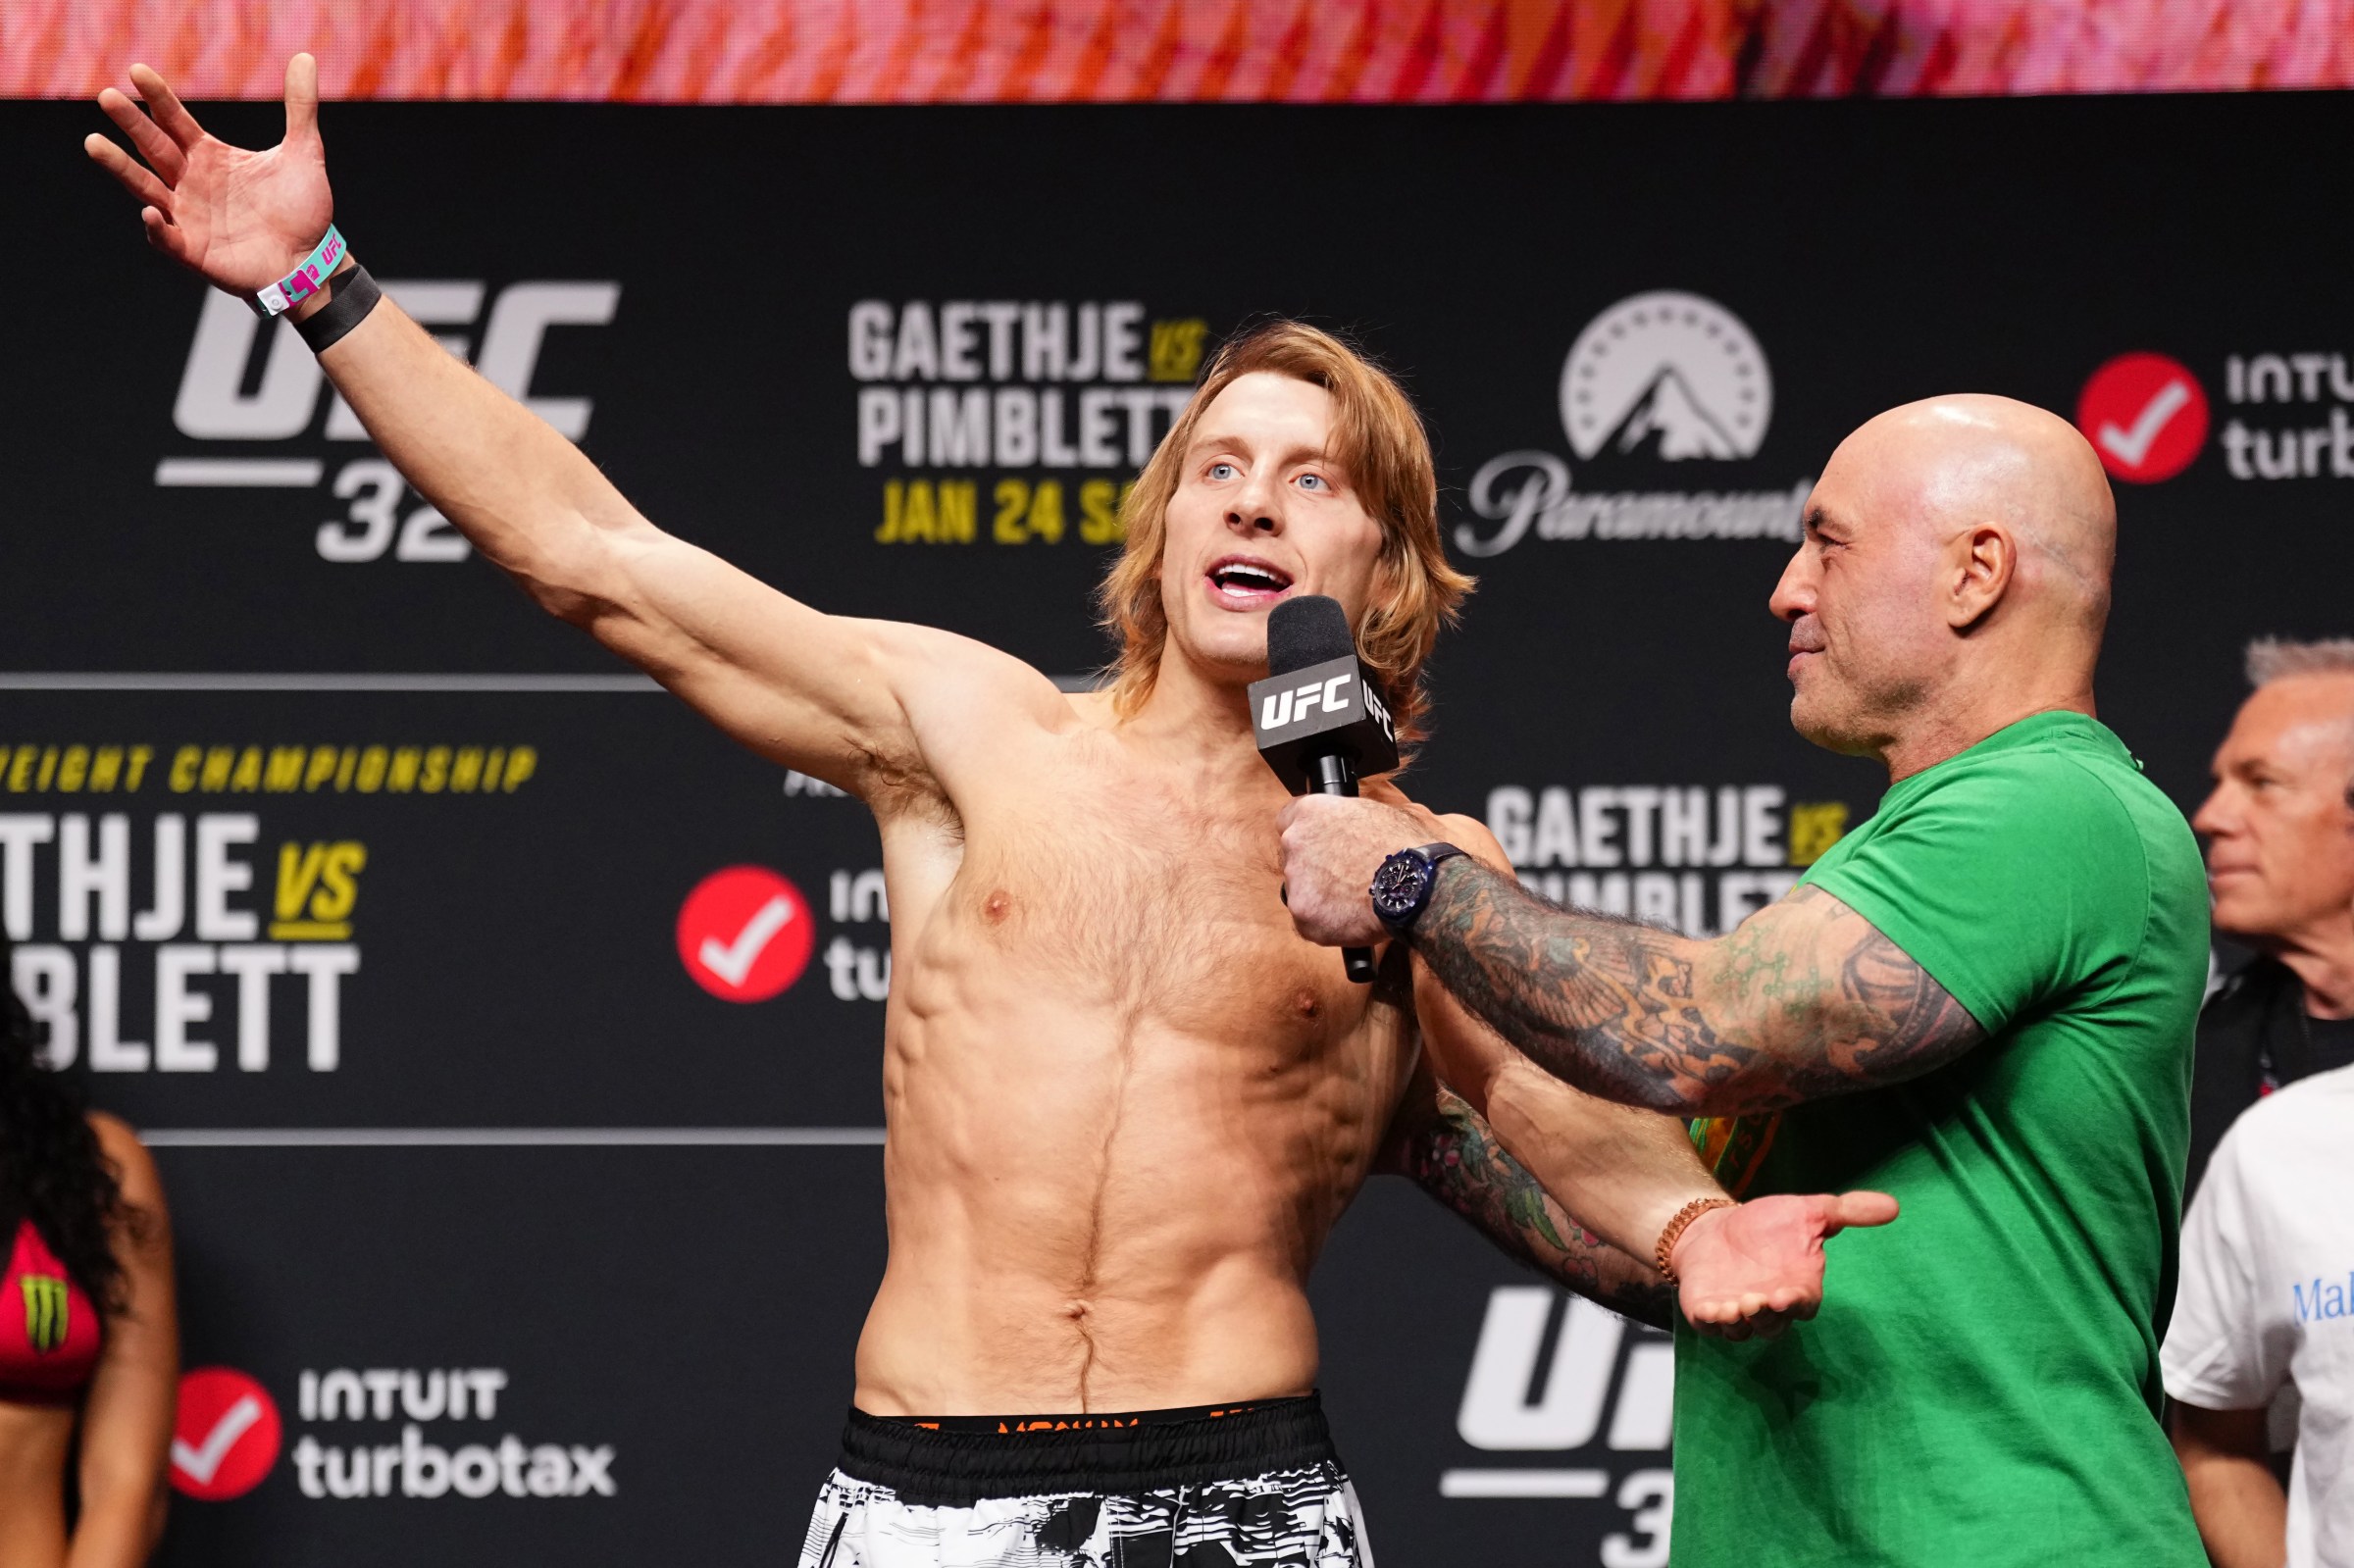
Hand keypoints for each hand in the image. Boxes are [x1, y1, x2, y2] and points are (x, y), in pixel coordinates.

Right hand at [85, 54, 333, 294]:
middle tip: (108, 97)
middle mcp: (190, 181)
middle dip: (131, 123)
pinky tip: (150, 212)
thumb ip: (300, 108)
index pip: (175, 120)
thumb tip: (304, 58)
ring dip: (121, 167)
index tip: (138, 71)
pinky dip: (157, 227)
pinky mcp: (193, 250)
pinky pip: (167, 237)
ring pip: (146, 187)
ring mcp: (188, 216)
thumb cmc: (302, 209)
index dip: (157, 97)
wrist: (311, 261)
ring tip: (93, 143)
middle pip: (154, 147)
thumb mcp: (304, 152)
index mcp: (208, 156)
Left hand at [1276, 794, 1433, 947]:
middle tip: (1345, 878)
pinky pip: (1310, 923)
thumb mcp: (1375, 813)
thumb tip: (1348, 829)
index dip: (1308, 836)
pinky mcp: (1303, 915)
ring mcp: (1295, 881)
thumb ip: (1345, 820)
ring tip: (1354, 900)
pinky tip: (1353, 918)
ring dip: (1321, 898)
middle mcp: (1295, 842)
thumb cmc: (1405, 848)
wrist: (1416, 885)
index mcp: (1311, 812)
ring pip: (1301, 893)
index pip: (1288, 820)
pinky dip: (1328, 925)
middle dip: (1315, 870)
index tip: (1319, 847)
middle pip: (1294, 859)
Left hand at [1672, 1191, 1897, 1339]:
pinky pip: (1710, 1326)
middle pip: (1774, 1326)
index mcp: (1797, 1289)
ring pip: (1742, 1331)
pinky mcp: (1708, 1312)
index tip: (1785, 1295)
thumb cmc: (1767, 1225)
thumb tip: (1894, 1206)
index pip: (1802, 1306)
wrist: (1715, 1227)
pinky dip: (1710, 1322)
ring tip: (1733, 1307)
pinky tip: (1708, 1310)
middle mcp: (1770, 1308)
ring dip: (1738, 1323)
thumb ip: (1848, 1212)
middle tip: (1756, 1301)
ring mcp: (1738, 1313)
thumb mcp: (1809, 1212)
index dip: (1795, 1304)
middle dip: (1766, 1316)